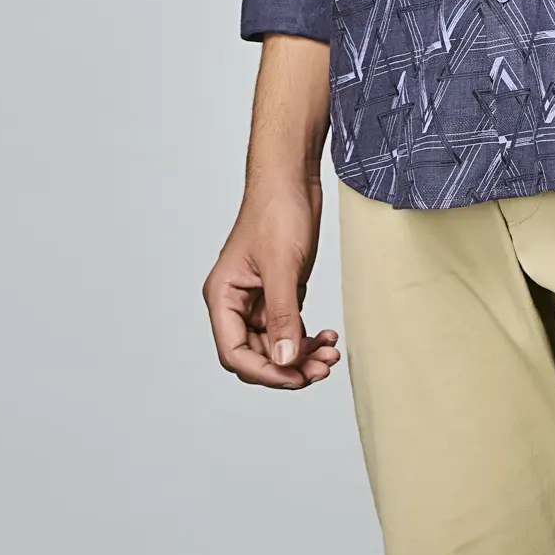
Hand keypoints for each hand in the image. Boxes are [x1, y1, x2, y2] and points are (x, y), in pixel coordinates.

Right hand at [203, 175, 340, 388]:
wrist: (294, 178)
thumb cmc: (277, 210)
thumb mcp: (283, 266)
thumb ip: (282, 316)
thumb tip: (284, 361)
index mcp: (223, 297)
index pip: (235, 352)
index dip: (265, 371)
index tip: (296, 377)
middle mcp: (236, 302)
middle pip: (256, 354)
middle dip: (288, 365)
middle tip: (322, 369)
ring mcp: (258, 298)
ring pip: (276, 344)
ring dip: (301, 354)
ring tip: (330, 355)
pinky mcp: (279, 291)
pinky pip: (289, 327)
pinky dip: (307, 337)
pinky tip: (327, 338)